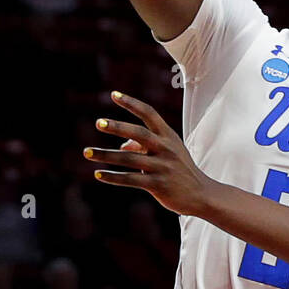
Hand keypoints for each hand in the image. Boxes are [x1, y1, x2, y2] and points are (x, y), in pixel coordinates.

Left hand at [85, 91, 213, 216]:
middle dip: (117, 127)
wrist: (201, 194)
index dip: (131, 103)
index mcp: (168, 135)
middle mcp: (165, 148)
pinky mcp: (158, 185)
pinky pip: (131, 179)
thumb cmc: (180, 169)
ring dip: (105, 155)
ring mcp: (162, 167)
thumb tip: (121, 145)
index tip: (113, 94)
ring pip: (129, 158)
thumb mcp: (166, 151)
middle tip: (98, 123)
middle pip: (139, 133)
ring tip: (87, 152)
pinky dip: (113, 177)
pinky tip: (98, 174)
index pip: (148, 113)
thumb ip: (143, 145)